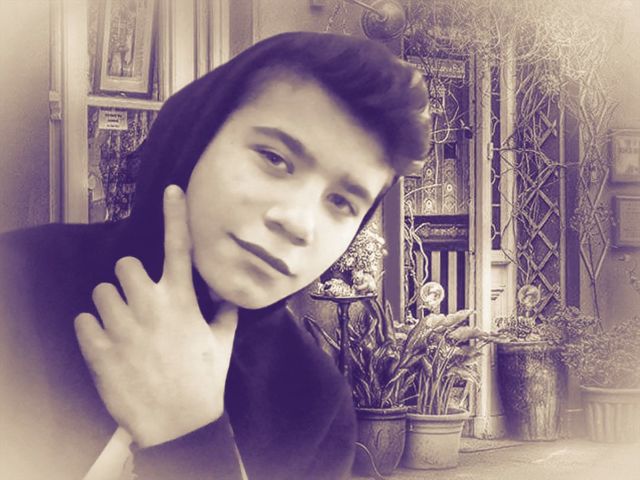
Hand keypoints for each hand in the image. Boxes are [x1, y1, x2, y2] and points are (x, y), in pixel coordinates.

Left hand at [75, 185, 237, 447]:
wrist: (178, 424)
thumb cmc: (203, 382)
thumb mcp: (222, 344)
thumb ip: (224, 312)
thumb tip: (227, 293)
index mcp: (182, 302)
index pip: (179, 247)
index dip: (176, 214)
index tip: (172, 190)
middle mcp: (151, 307)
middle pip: (124, 265)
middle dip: (128, 279)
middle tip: (136, 299)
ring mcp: (123, 328)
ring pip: (100, 292)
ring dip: (109, 304)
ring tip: (121, 325)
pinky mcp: (100, 350)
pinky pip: (83, 321)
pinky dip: (91, 329)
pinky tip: (107, 343)